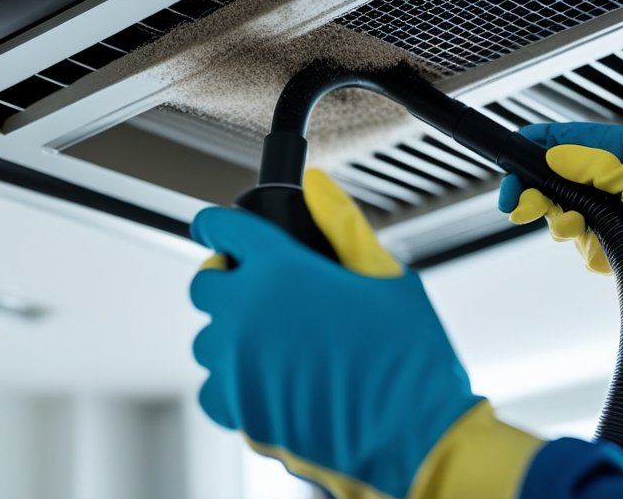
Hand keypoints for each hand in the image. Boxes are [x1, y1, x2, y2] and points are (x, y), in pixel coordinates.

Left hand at [191, 170, 541, 498]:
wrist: (416, 436)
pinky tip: (268, 379)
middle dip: (225, 280)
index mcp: (282, 272)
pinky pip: (215, 390)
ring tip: (272, 340)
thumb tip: (317, 186)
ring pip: (207, 342)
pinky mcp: (240, 413)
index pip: (223, 230)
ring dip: (229, 334)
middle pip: (206, 286)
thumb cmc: (408, 356)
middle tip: (256, 287)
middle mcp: (248, 316)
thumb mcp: (386, 276)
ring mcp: (238, 368)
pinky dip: (232, 382)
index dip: (216, 224)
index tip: (214, 227)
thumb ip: (344, 225)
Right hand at [498, 123, 622, 331]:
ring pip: (569, 217)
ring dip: (572, 232)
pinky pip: (591, 244)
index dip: (526, 158)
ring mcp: (619, 204)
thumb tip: (550, 155)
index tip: (509, 184)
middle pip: (554, 182)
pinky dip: (597, 254)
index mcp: (619, 148)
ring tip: (591, 238)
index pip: (557, 141)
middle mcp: (615, 172)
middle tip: (524, 214)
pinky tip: (614, 257)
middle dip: (544, 202)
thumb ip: (590, 168)